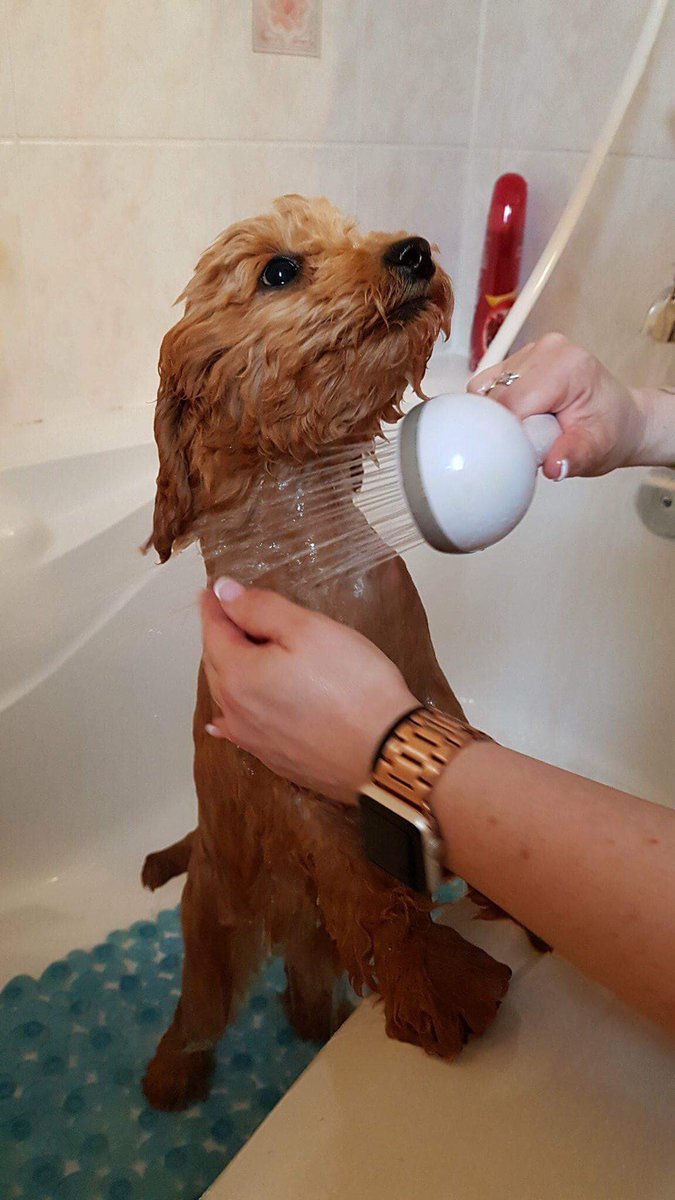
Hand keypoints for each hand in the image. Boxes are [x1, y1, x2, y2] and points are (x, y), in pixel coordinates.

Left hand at [200, 579, 416, 803]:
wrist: (385, 753)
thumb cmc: (352, 685)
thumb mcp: (309, 629)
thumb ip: (260, 608)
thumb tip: (224, 593)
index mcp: (239, 676)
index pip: (215, 632)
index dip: (215, 607)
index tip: (214, 589)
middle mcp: (236, 712)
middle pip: (218, 665)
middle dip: (221, 637)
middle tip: (230, 614)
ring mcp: (255, 741)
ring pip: (229, 698)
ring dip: (229, 670)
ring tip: (235, 651)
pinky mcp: (276, 760)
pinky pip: (242, 730)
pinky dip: (234, 714)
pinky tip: (224, 722)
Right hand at [468, 333, 648, 478]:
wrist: (618, 416)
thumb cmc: (610, 428)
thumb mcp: (598, 449)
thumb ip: (575, 456)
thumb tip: (555, 466)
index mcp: (566, 365)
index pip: (513, 402)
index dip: (510, 434)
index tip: (524, 454)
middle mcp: (545, 350)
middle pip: (494, 396)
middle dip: (503, 428)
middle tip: (532, 444)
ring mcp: (528, 353)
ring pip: (484, 392)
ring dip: (498, 419)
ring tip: (528, 430)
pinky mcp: (515, 363)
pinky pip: (486, 390)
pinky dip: (496, 411)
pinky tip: (520, 420)